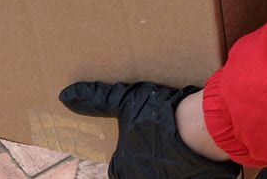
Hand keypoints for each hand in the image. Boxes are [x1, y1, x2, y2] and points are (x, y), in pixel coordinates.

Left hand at [59, 81, 240, 178]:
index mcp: (124, 168)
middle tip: (158, 140)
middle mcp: (142, 178)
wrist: (201, 128)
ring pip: (161, 172)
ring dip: (166, 161)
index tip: (137, 138)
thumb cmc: (160, 116)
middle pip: (139, 170)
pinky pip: (183, 173)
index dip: (126, 152)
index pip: (118, 166)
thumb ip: (96, 100)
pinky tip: (192, 148)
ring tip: (176, 141)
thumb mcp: (125, 102)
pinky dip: (185, 164)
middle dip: (147, 157)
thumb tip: (64, 96)